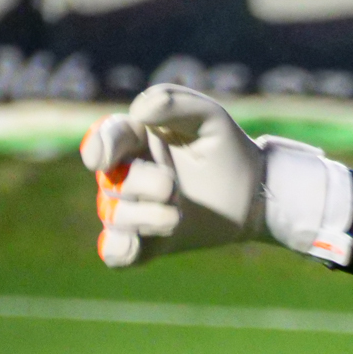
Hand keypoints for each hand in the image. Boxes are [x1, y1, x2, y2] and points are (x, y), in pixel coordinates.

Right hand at [81, 84, 267, 266]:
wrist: (253, 191)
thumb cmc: (227, 148)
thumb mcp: (210, 117)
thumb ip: (177, 102)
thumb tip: (139, 111)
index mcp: (137, 139)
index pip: (107, 137)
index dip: (99, 145)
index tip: (102, 158)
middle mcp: (128, 174)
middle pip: (112, 179)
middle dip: (138, 184)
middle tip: (170, 186)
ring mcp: (133, 208)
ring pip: (115, 216)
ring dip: (142, 217)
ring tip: (175, 217)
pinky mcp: (145, 240)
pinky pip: (116, 251)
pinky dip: (119, 251)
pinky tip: (132, 248)